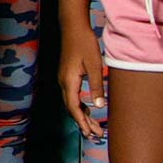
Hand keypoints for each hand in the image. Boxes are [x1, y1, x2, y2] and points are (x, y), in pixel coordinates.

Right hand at [59, 17, 108, 140]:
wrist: (73, 27)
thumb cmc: (84, 43)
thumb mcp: (94, 65)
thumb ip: (96, 86)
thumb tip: (99, 106)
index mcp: (69, 81)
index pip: (74, 107)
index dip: (81, 121)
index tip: (89, 133)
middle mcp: (64, 82)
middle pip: (72, 108)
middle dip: (83, 122)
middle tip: (95, 135)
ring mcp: (64, 79)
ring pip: (72, 103)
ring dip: (82, 116)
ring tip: (93, 127)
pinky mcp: (68, 76)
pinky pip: (72, 96)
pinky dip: (80, 106)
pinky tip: (89, 109)